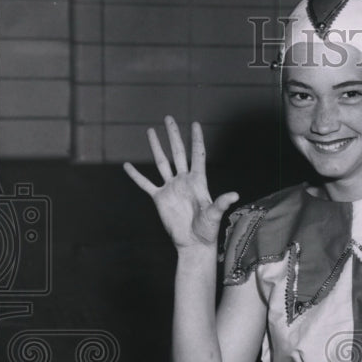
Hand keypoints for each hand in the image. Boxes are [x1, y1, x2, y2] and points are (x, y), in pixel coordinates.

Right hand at [123, 117, 237, 249]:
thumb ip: (221, 203)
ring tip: (151, 131)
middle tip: (168, 118)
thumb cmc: (207, 230)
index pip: (197, 154)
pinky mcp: (160, 198)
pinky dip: (136, 175)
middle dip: (173, 135)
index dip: (196, 139)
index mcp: (198, 181)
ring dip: (156, 147)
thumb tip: (234, 195)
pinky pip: (146, 184)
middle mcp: (184, 180)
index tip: (195, 123)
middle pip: (178, 152)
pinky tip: (127, 166)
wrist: (193, 243)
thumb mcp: (214, 215)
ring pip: (162, 162)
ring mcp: (171, 188)